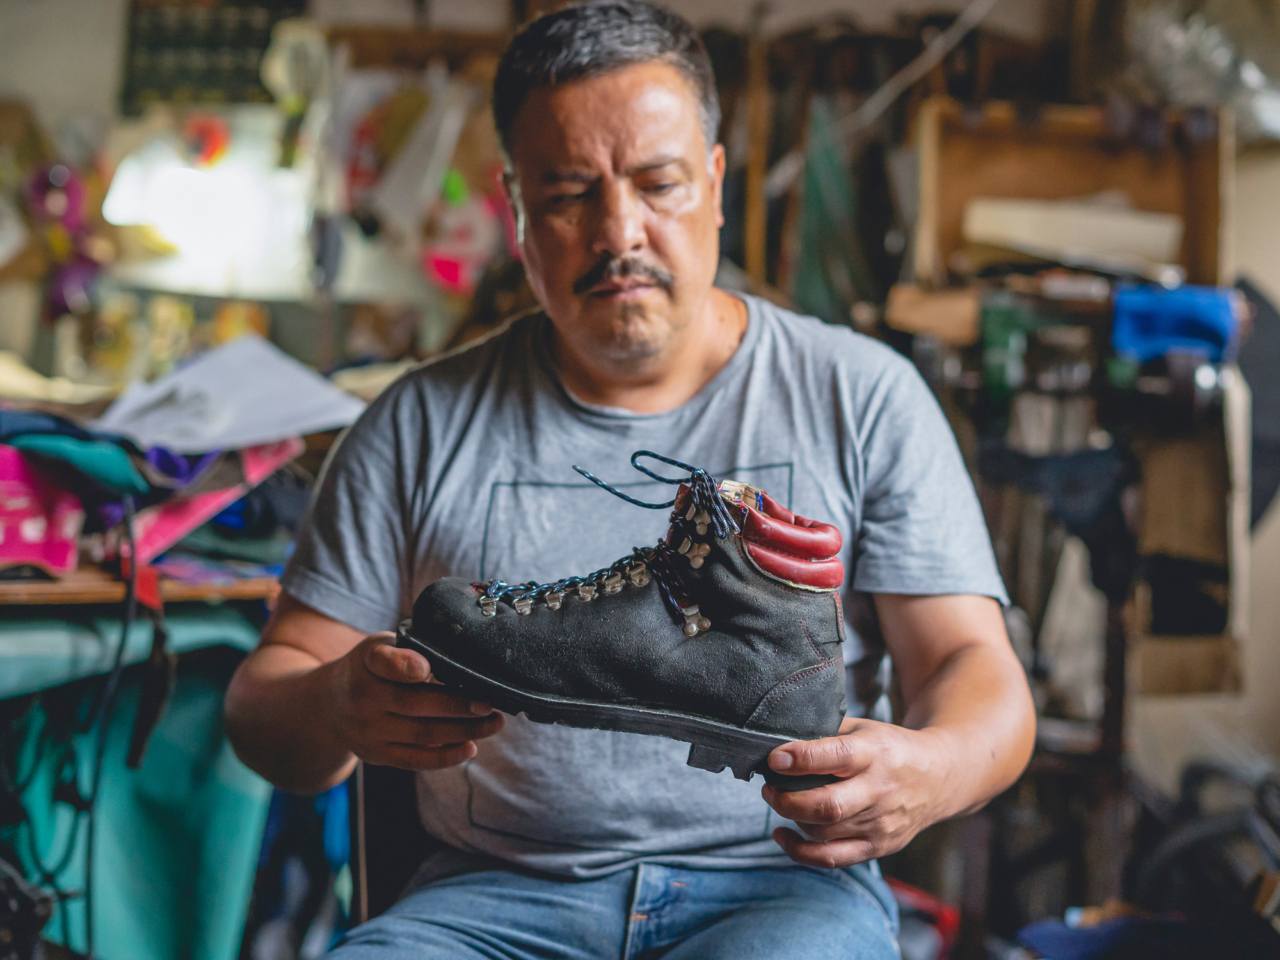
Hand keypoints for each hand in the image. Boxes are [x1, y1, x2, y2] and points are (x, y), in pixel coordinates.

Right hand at [326, 632, 503, 770]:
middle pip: (415, 704)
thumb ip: (409, 649)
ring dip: (463, 731)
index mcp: (367, 661)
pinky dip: (445, 756)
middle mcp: (362, 697)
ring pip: (421, 734)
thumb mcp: (380, 646)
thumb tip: (459, 657)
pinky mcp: (376, 754)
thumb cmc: (370, 668)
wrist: (329, 703)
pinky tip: (471, 747)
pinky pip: (414, 759)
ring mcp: (368, 730)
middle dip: (458, 705)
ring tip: (493, 724)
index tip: (427, 668)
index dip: (405, 665)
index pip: (384, 662)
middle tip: (490, 704)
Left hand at [762, 718, 948, 868]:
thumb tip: (779, 742)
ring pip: (823, 832)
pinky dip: (799, 851)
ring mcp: (880, 823)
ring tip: (777, 801)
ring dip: (790, 818)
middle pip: (827, 805)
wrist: (938, 778)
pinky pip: (832, 858)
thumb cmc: (891, 749)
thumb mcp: (864, 729)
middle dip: (786, 799)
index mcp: (875, 753)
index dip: (800, 758)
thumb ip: (826, 734)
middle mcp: (879, 790)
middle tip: (769, 786)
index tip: (774, 758)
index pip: (835, 756)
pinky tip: (783, 834)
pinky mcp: (878, 846)